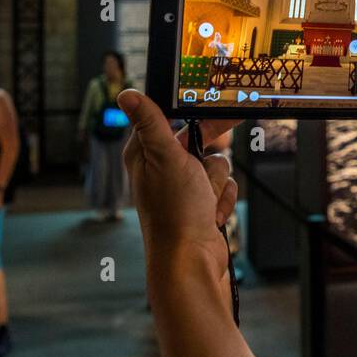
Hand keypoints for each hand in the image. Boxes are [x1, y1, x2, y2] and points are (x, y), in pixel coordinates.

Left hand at [118, 90, 239, 281]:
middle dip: (210, 154)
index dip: (192, 113)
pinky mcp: (201, 204)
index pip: (169, 119)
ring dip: (217, 182)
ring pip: (217, 164)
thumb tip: (127, 94)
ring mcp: (183, 189)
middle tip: (230, 133)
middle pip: (198, 141)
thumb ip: (151, 123)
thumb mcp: (165, 158)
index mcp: (146, 154)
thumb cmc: (175, 213)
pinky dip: (223, 199)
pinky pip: (224, 187)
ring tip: (204, 200)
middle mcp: (162, 169)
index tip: (213, 101)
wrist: (192, 261)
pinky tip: (212, 214)